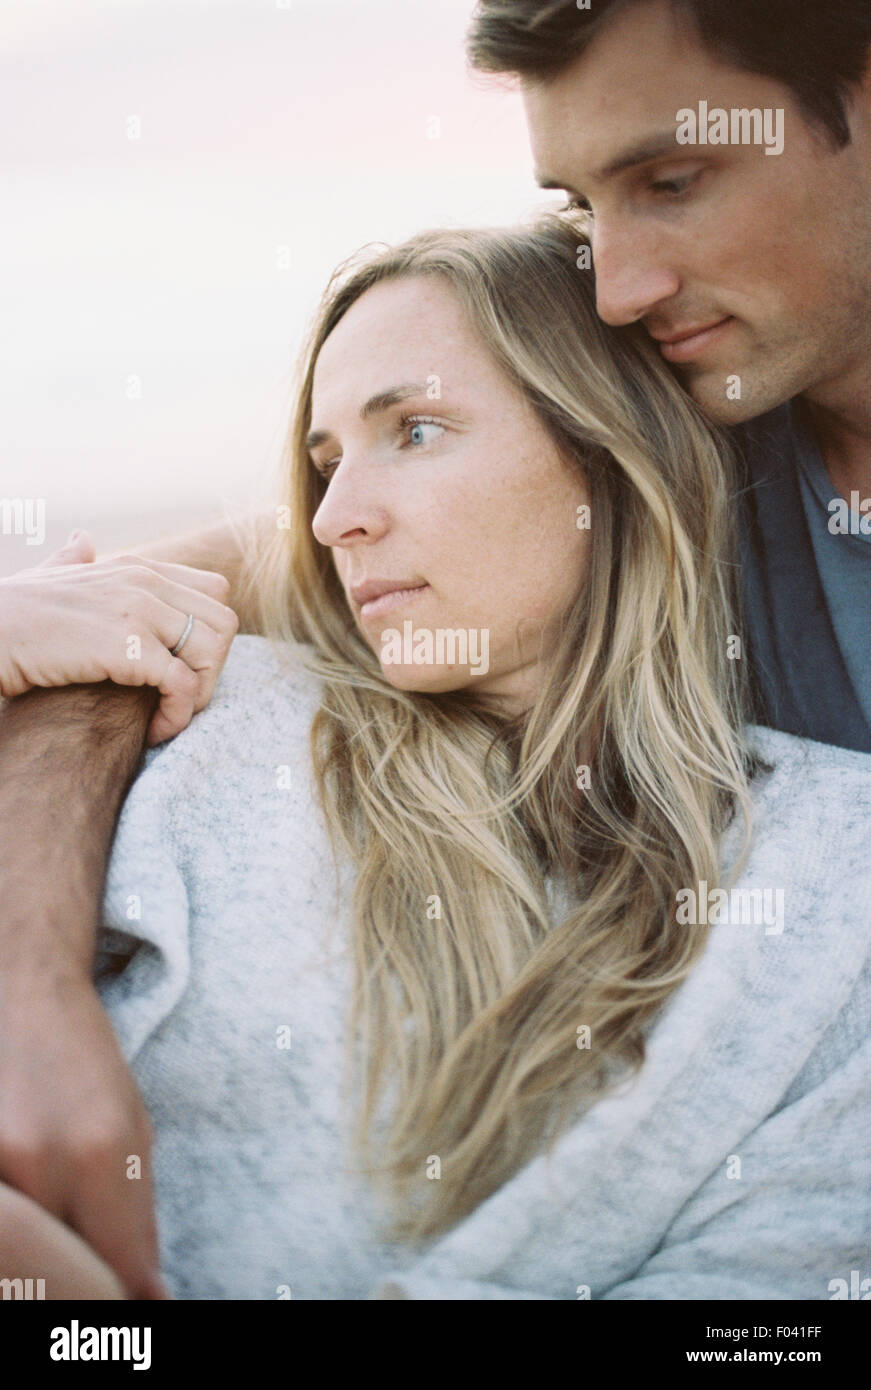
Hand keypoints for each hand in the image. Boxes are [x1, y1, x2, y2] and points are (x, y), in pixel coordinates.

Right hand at [0, 530, 238, 744]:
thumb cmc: (8, 616)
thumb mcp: (46, 578)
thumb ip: (72, 562)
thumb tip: (83, 543)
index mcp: (135, 568)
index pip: (212, 592)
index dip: (208, 635)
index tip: (184, 668)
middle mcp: (144, 582)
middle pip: (223, 621)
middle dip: (212, 668)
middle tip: (182, 699)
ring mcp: (138, 611)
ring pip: (212, 651)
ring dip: (200, 693)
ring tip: (169, 716)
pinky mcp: (128, 647)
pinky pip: (183, 685)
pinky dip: (178, 715)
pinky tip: (156, 731)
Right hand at [0, 961, 170, 1298]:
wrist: (19, 991)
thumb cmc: (83, 1062)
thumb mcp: (132, 1128)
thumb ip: (135, 1215)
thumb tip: (145, 1294)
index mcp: (105, 1152)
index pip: (119, 1269)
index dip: (128, 1300)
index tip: (135, 1306)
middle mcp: (42, 1161)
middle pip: (62, 1276)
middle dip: (80, 1291)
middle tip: (97, 1292)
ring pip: (22, 1259)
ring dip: (40, 1269)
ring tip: (59, 1243)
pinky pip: (0, 1228)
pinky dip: (13, 1238)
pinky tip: (29, 1223)